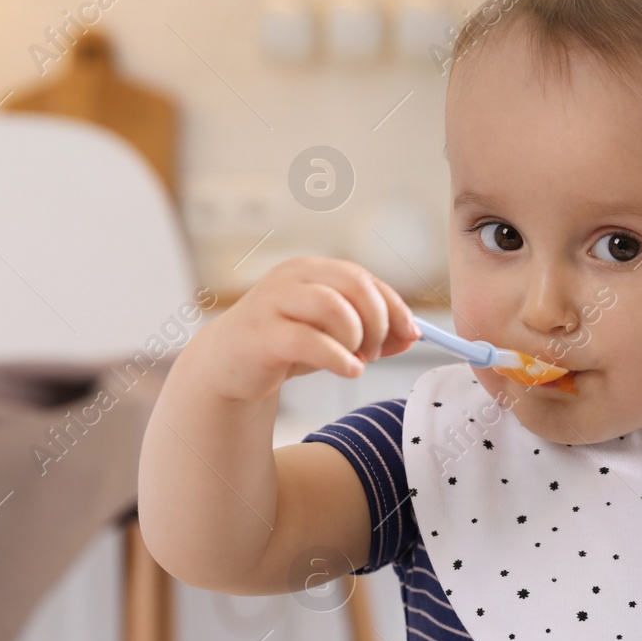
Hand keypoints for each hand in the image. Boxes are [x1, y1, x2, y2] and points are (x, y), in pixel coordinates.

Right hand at [198, 257, 420, 402]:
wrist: (228, 365)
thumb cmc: (284, 345)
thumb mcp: (333, 337)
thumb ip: (372, 334)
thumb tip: (413, 336)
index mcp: (313, 270)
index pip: (364, 279)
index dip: (395, 307)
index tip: (412, 334)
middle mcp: (293, 278)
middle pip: (354, 286)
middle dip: (378, 322)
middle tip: (375, 351)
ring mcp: (274, 302)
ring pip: (334, 307)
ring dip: (357, 337)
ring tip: (358, 360)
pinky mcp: (262, 333)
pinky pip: (309, 340)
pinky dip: (338, 357)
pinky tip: (350, 370)